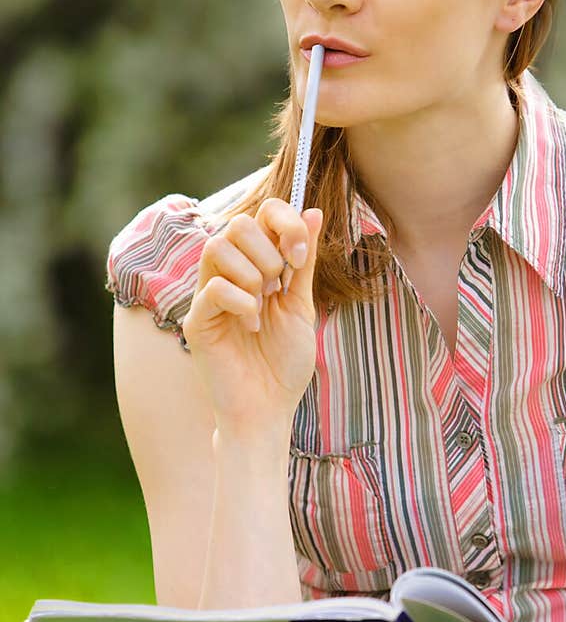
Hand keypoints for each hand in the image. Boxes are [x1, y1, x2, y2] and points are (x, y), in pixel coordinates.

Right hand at [180, 200, 323, 434]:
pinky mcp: (197, 320)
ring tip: (262, 307)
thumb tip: (314, 212)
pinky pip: (213, 288)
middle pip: (237, 223)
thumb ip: (303, 261)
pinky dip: (241, 302)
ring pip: (218, 247)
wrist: (269, 409)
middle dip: (268, 251)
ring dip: (252, 275)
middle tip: (277, 288)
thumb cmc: (283, 362)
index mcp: (255, 266)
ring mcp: (208, 296)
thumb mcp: (302, 305)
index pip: (260, 214)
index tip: (299, 257)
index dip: (284, 222)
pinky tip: (252, 325)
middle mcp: (227, 274)